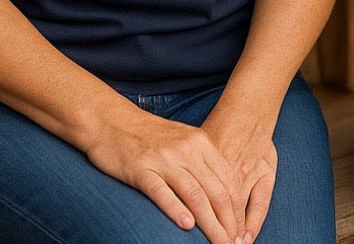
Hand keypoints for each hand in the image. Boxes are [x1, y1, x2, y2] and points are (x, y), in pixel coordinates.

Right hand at [85, 104, 273, 243]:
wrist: (112, 121)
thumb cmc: (149, 135)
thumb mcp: (183, 140)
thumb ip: (203, 161)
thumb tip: (222, 191)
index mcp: (201, 143)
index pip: (228, 181)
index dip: (237, 210)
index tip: (241, 232)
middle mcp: (187, 150)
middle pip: (216, 192)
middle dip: (228, 223)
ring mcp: (164, 160)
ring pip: (195, 195)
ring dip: (209, 224)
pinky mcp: (141, 170)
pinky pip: (162, 192)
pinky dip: (176, 210)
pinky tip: (186, 226)